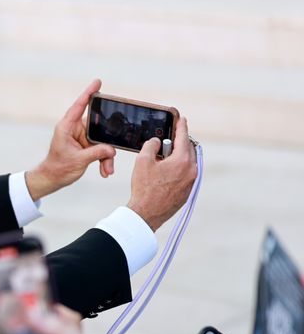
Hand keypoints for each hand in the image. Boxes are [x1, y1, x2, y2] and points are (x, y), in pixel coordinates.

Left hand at [25, 79, 116, 200]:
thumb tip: (112, 149)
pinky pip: (101, 149)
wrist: (53, 179)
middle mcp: (74, 129)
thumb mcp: (78, 161)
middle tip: (112, 152)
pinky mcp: (86, 145)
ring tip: (107, 170)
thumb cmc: (58, 168)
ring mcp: (82, 137)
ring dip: (106, 156)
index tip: (97, 81)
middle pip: (98, 127)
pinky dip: (104, 160)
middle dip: (107, 142)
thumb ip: (96, 153)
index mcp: (67, 127)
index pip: (79, 106)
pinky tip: (105, 171)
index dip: (88, 93)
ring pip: (102, 141)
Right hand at [127, 116, 196, 230]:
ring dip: (178, 157)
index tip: (181, 119)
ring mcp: (192, 182)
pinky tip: (165, 173)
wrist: (146, 214)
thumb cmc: (144, 189)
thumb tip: (156, 142)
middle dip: (179, 143)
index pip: (183, 137)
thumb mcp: (142, 161)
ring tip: (163, 160)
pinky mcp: (189, 191)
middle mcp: (191, 170)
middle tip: (166, 142)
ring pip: (188, 161)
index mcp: (182, 161)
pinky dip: (179, 168)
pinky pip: (187, 173)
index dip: (181, 126)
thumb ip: (151, 145)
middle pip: (188, 149)